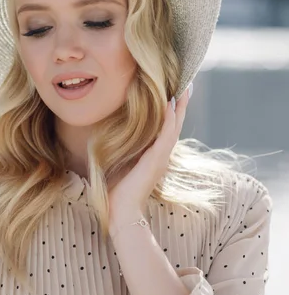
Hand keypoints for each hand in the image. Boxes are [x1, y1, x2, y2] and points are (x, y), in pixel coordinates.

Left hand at [108, 84, 191, 231]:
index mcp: (152, 155)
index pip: (164, 128)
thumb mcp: (119, 164)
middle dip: (180, 104)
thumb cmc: (116, 192)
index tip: (173, 91)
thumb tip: (107, 137)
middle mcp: (160, 155)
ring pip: (174, 127)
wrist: (121, 212)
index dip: (170, 111)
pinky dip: (169, 120)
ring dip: (180, 107)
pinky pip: (166, 136)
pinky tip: (171, 104)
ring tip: (185, 88)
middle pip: (174, 124)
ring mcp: (161, 157)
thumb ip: (120, 152)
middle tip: (187, 83)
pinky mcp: (156, 160)